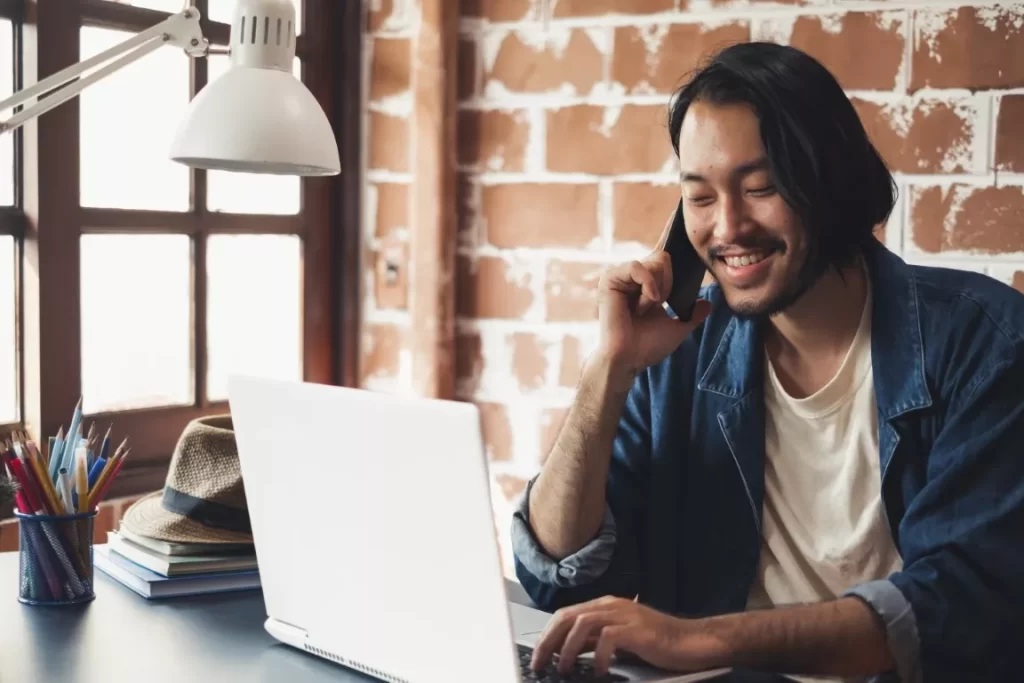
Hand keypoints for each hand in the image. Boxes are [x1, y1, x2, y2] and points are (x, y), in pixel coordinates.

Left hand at [530, 596, 726, 676]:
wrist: (694, 641)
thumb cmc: (658, 644)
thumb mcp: (620, 642)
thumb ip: (595, 642)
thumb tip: (566, 653)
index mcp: (606, 607)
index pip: (566, 615)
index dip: (547, 635)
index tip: (536, 656)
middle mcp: (612, 606)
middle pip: (569, 616)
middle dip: (549, 640)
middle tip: (539, 664)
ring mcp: (625, 615)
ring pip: (583, 623)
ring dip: (568, 647)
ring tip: (563, 668)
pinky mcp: (638, 629)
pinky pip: (609, 637)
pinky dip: (598, 654)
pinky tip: (598, 670)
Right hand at [596, 215, 709, 376]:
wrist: (629, 360)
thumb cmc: (647, 346)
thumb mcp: (679, 326)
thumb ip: (694, 313)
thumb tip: (709, 303)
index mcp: (648, 282)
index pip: (662, 252)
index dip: (670, 232)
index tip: (679, 210)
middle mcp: (634, 275)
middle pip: (664, 257)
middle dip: (671, 280)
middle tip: (663, 303)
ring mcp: (621, 275)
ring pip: (654, 261)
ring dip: (661, 285)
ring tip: (652, 305)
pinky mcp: (610, 278)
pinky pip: (638, 267)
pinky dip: (649, 283)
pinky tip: (649, 300)